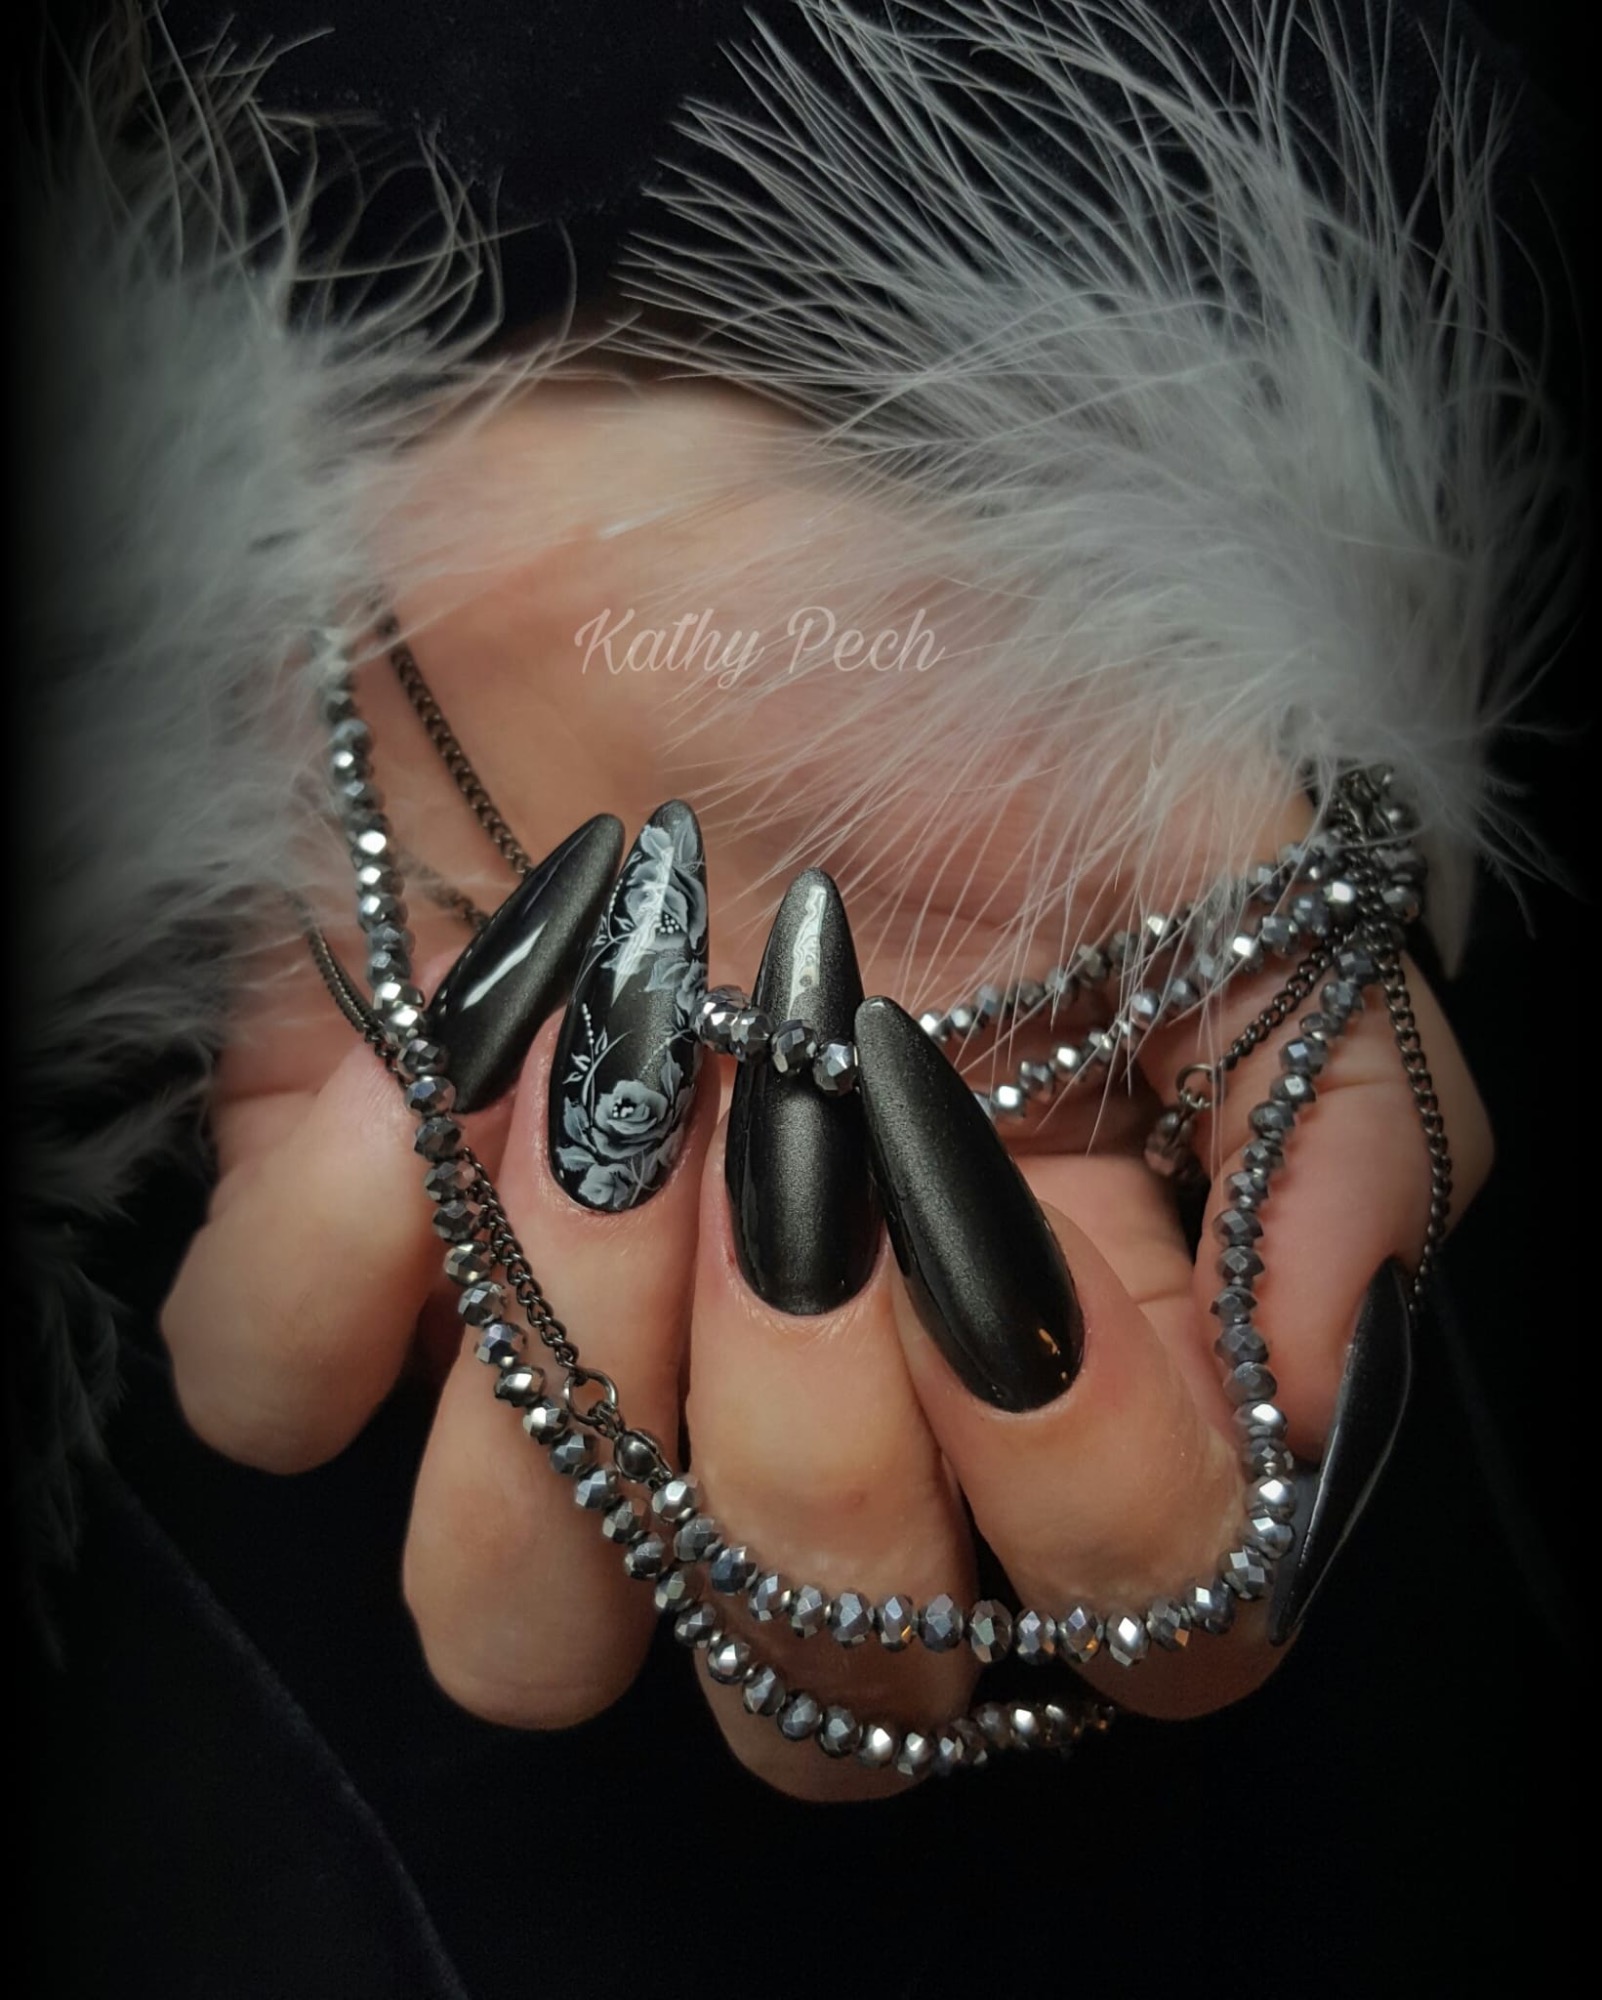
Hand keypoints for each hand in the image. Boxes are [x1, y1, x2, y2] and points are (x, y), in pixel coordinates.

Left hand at [160, 384, 1490, 1798]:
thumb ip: (1336, 1113)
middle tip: (807, 1166)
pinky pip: (277, 1407)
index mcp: (1046, 1321)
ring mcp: (566, 1337)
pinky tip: (414, 1069)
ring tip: (604, 1131)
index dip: (1099, 1502)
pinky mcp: (351, 1237)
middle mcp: (811, 1387)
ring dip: (575, 1404)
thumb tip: (1311, 1389)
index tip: (1033, 1245)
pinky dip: (330, 1263)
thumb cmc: (947, 656)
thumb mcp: (1221, 839)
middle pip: (826, 1693)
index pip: (1136, 1619)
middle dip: (820, 1456)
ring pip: (524, 1638)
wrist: (667, 503)